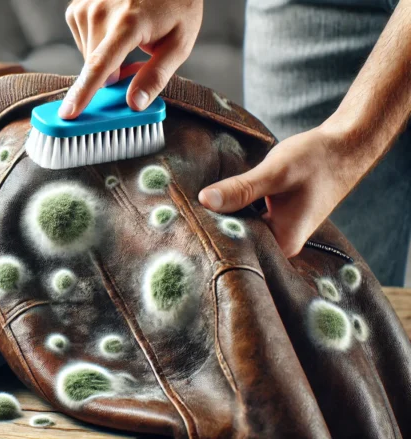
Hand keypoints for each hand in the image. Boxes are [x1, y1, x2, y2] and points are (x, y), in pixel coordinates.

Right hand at [60, 0, 202, 118]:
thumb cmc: (176, 5)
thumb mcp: (178, 44)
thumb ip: (156, 76)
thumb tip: (135, 104)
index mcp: (128, 23)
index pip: (100, 66)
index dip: (83, 93)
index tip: (68, 114)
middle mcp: (102, 11)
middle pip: (94, 67)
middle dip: (112, 74)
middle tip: (135, 59)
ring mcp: (86, 6)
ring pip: (87, 56)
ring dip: (104, 57)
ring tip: (127, 37)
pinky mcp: (77, 6)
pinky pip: (82, 40)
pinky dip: (96, 43)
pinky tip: (112, 29)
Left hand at [198, 126, 363, 257]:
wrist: (345, 147)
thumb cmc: (317, 160)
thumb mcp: (275, 173)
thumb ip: (242, 189)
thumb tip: (205, 200)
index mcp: (282, 244)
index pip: (236, 249)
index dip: (210, 238)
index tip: (183, 228)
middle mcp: (280, 245)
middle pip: (236, 242)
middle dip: (212, 229)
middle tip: (180, 218)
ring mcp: (277, 234)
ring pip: (239, 230)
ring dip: (221, 219)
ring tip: (188, 211)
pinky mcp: (274, 221)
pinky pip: (246, 220)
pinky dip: (232, 211)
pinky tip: (212, 203)